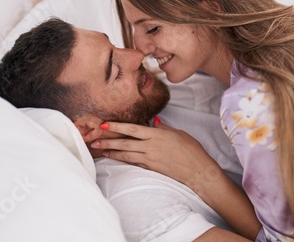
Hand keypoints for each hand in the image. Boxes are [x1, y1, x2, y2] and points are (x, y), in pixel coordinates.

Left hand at [92, 119, 220, 189]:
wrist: (197, 171)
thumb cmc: (191, 149)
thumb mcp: (178, 133)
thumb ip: (164, 128)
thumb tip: (155, 122)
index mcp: (157, 135)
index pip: (132, 129)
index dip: (117, 127)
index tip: (104, 125)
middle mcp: (151, 147)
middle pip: (125, 142)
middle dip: (109, 140)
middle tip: (95, 139)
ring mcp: (150, 159)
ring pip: (127, 154)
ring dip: (113, 152)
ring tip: (101, 150)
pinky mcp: (151, 168)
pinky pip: (134, 162)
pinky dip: (124, 159)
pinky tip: (117, 158)